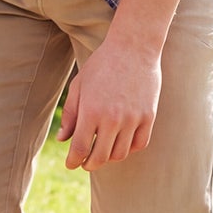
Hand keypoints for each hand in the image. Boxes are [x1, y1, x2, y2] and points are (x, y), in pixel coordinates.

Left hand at [57, 34, 161, 170]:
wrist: (133, 48)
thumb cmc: (101, 66)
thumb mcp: (78, 87)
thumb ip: (70, 115)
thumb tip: (62, 139)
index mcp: (91, 112)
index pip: (81, 148)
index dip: (74, 160)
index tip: (70, 164)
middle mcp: (113, 119)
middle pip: (100, 156)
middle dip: (89, 164)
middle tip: (84, 163)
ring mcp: (134, 119)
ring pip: (120, 154)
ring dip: (109, 157)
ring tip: (101, 152)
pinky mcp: (149, 116)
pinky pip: (139, 144)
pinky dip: (129, 149)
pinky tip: (120, 144)